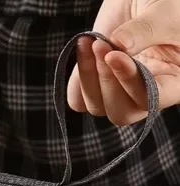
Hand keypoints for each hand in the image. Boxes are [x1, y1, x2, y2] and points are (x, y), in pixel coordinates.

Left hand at [67, 0, 179, 124]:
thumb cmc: (167, 2)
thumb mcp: (164, 11)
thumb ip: (146, 30)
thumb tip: (119, 45)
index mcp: (174, 81)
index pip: (150, 100)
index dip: (130, 82)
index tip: (115, 55)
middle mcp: (146, 92)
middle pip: (120, 112)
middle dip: (107, 81)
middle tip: (101, 45)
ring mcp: (119, 90)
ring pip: (97, 107)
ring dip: (88, 77)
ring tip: (92, 42)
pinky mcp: (95, 83)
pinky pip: (78, 99)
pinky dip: (76, 78)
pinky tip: (84, 46)